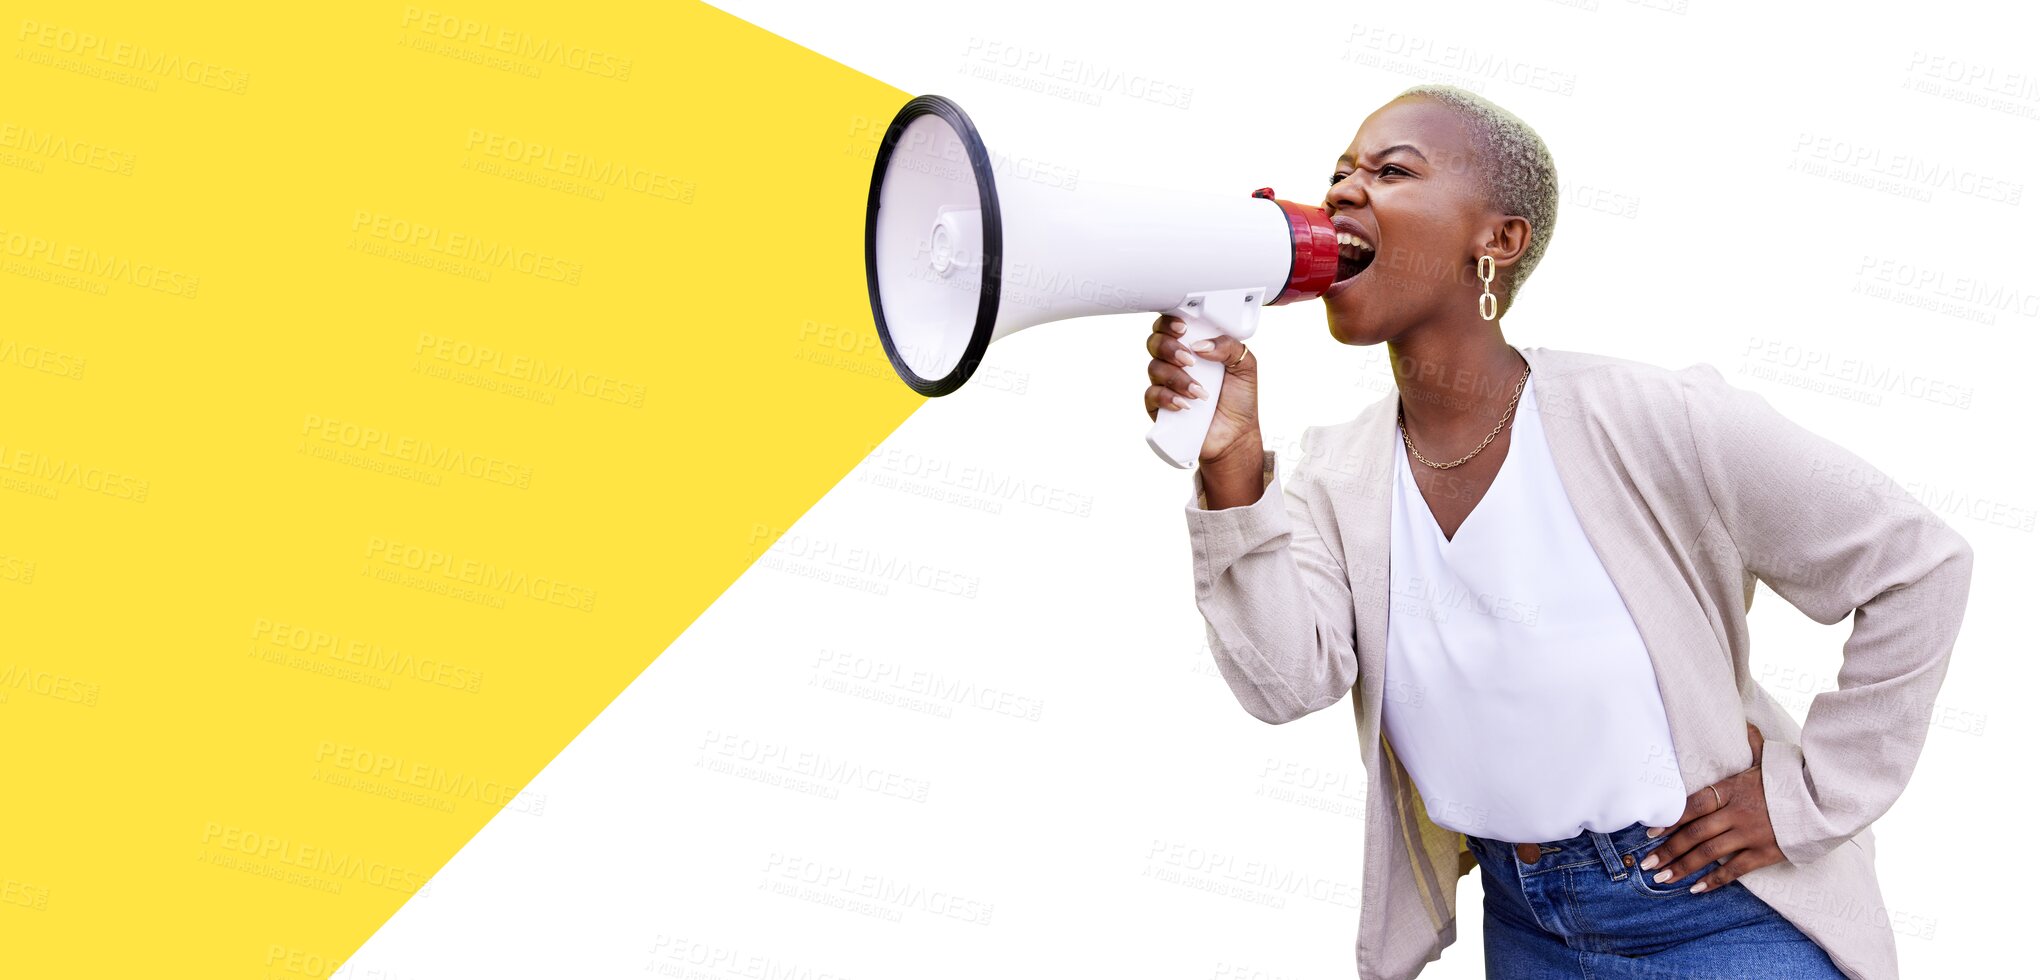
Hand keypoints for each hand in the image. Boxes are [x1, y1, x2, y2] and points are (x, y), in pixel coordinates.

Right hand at [1143, 314, 1259, 463]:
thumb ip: (1228, 346)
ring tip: (1200, 392)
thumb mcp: (1245, 366)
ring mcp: (1166, 383)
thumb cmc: (1239, 399)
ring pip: (1154, 368)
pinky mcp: (1159, 406)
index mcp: (1194, 346)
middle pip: (1155, 342)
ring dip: (1177, 378)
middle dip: (1170, 348)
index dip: (1170, 323)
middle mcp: (1175, 362)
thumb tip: (1201, 344)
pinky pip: (1151, 395)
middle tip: (1190, 360)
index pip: (1171, 326)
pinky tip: (1186, 405)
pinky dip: (1168, 398)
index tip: (1183, 328)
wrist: (1236, 434)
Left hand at [1637, 723, 1783, 892]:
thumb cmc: (1791, 777)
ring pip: (1709, 854)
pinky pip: (1734, 870)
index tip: (1650, 832)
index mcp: (1732, 789)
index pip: (1693, 805)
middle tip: (1647, 862)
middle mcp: (1737, 813)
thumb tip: (1744, 721)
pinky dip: (1713, 881)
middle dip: (1668, 849)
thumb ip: (1749, 742)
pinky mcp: (1765, 853)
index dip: (1670, 820)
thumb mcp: (1766, 758)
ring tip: (1661, 877)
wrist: (1825, 798)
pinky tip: (1695, 888)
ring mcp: (1750, 834)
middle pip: (1694, 833)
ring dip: (1682, 867)